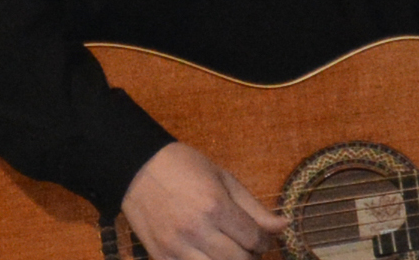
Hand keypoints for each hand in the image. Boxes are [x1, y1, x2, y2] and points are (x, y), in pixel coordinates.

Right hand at [119, 142, 284, 259]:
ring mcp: (176, 247)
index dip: (264, 241)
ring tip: (227, 251)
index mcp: (215, 206)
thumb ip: (254, 208)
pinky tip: (206, 255)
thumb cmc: (184, 168)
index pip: (255, 239)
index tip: (260, 236)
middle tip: (245, 245)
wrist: (136, 168)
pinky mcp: (160, 257)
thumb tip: (283, 226)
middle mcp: (197, 230)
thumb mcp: (223, 179)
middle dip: (250, 255)